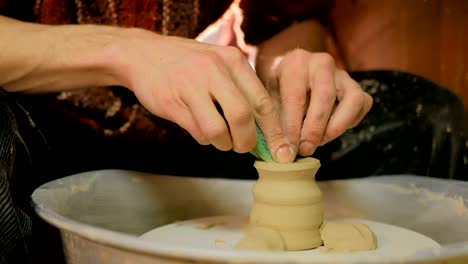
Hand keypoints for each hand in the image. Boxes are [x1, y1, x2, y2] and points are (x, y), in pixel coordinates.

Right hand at [110, 28, 294, 161]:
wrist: (144, 55)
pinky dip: (204, 139)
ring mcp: (191, 86)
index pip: (263, 102)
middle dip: (247, 142)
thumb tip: (265, 132)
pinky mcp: (172, 103)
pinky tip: (200, 127)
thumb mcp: (220, 65)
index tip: (281, 151)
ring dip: (223, 143)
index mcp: (233, 61)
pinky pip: (197, 132)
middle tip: (243, 148)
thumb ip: (242, 92)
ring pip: (218, 130)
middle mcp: (214, 70)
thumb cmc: (190, 65)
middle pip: (243, 117)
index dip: (274, 132)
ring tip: (220, 139)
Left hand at [263, 49, 372, 156]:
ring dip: (337, 126)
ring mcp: (342, 73)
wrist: (290, 75)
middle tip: (305, 149)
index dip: (293, 125)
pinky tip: (330, 131)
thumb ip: (274, 122)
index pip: (296, 96)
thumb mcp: (268, 100)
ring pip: (352, 99)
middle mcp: (321, 63)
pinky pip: (362, 105)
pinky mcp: (356, 86)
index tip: (289, 146)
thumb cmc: (277, 90)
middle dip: (315, 128)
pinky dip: (349, 122)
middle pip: (325, 96)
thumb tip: (281, 150)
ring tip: (320, 142)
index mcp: (296, 62)